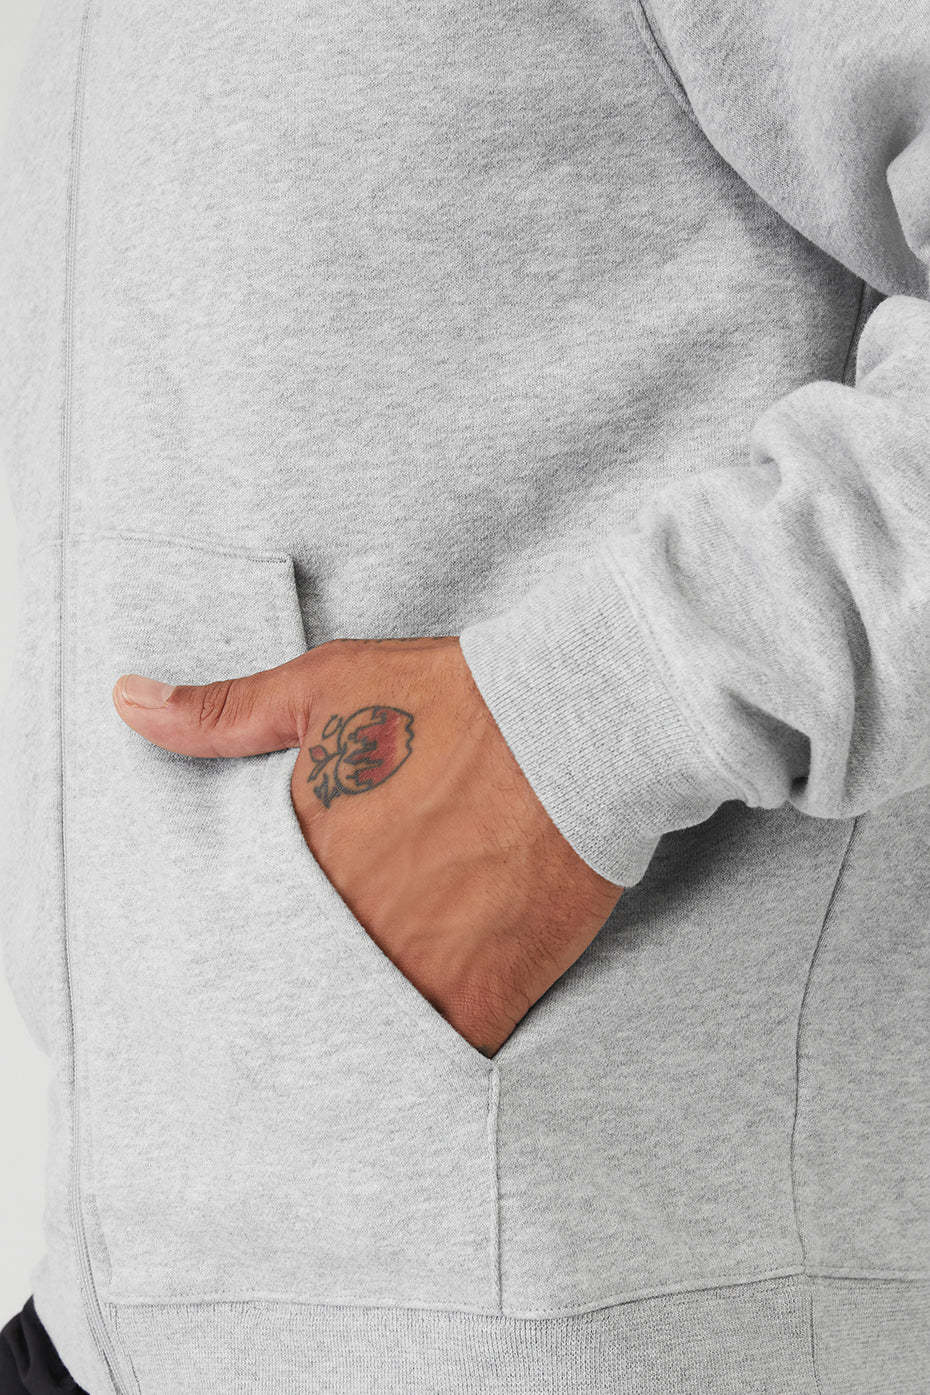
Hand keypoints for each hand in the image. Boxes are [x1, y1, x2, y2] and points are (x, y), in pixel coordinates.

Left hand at [112, 637, 622, 1055]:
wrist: (573, 725)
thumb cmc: (452, 697)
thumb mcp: (325, 686)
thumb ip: (222, 712)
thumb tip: (126, 703)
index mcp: (295, 856)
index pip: (238, 930)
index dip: (242, 948)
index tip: (242, 965)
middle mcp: (341, 921)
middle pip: (290, 989)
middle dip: (289, 997)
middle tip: (291, 1016)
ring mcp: (410, 966)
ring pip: (353, 1035)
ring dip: (348, 1036)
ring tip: (341, 1051)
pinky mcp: (481, 996)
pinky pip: (433, 1059)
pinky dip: (420, 1063)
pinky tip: (413, 1054)